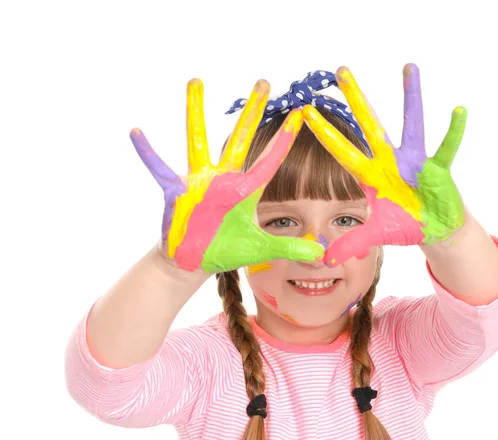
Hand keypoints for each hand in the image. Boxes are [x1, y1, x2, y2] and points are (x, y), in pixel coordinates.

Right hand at [130, 78, 323, 272]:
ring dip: (196, 110)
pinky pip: (159, 168)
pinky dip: (147, 152)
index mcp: (245, 190)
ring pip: (197, 139)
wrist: (194, 261)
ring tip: (195, 80)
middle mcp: (223, 179)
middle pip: (240, 138)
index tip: (300, 113)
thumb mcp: (259, 249)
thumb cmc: (225, 250)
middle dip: (252, 111)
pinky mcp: (176, 192)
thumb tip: (321, 252)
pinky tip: (135, 131)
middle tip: (264, 81)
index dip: (284, 139)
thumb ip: (289, 247)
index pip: (269, 160)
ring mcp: (198, 182)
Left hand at [302, 64, 465, 265]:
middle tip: (340, 70)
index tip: (304, 111)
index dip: (324, 133)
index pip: (342, 151)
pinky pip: (446, 148)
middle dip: (356, 98)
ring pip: (411, 123)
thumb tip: (326, 259)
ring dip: (410, 96)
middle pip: (369, 124)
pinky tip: (458, 111)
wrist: (434, 229)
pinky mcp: (438, 169)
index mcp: (370, 175)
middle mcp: (390, 161)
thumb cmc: (404, 224)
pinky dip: (453, 132)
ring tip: (409, 67)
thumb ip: (351, 243)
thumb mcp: (375, 235)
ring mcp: (415, 161)